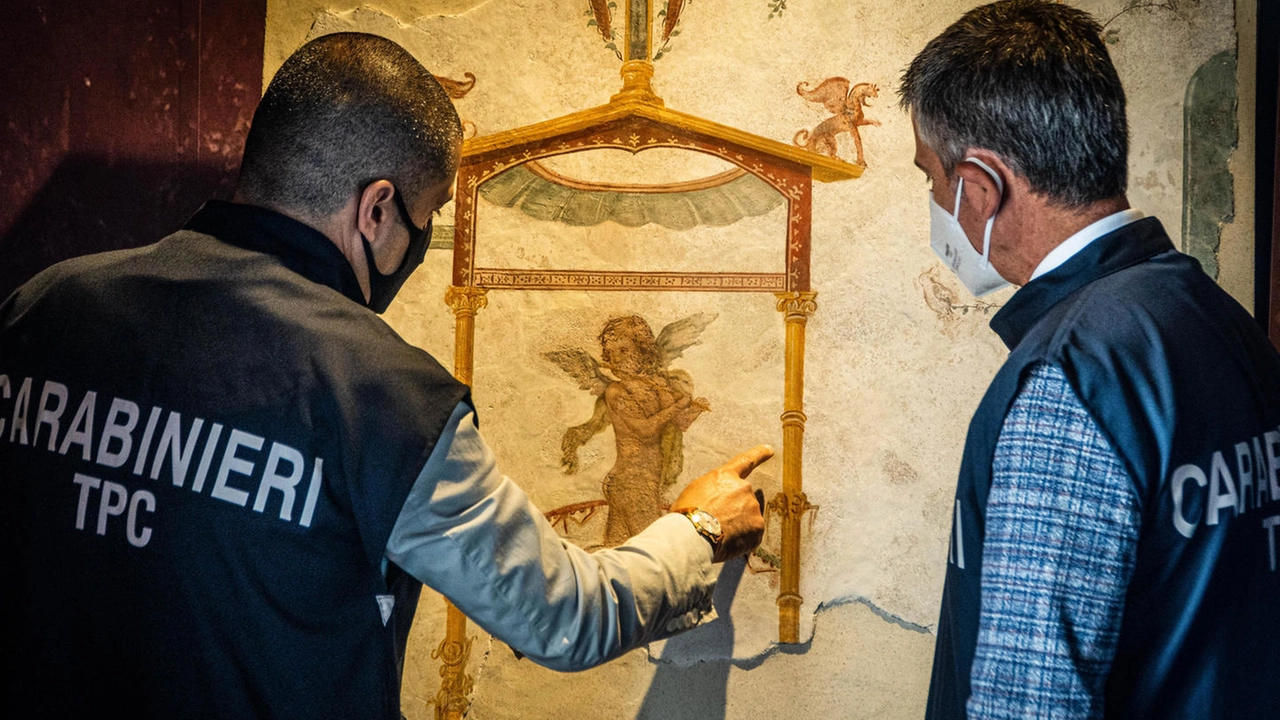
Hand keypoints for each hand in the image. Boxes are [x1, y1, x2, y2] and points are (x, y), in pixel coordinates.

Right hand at [670, 445, 772, 561]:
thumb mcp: (694, 492)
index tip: (770, 450)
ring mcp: (752, 508)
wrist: (691, 534)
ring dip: (737, 526)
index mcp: (725, 476)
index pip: (745, 461)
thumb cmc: (686, 514)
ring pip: (747, 519)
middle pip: (743, 500)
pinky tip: (726, 543)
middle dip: (734, 511)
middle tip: (716, 524)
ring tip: (717, 535)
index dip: (759, 454)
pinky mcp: (757, 527)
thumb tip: (719, 502)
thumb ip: (713, 491)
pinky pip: (751, 535)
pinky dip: (742, 540)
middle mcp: (743, 488)